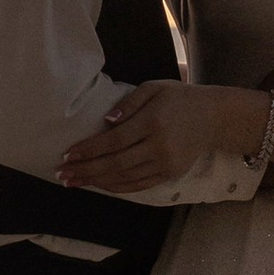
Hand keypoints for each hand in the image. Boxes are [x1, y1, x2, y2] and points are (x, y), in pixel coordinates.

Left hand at [59, 83, 254, 195]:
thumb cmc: (178, 98)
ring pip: (124, 178)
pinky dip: (116, 187)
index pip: (113, 141)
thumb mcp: (154, 88)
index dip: (88, 150)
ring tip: (74, 182)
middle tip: (61, 175)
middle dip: (85, 170)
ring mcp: (165, 164)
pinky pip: (138, 185)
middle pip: (115, 164)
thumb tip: (106, 121)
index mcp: (152, 122)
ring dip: (96, 182)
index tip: (67, 155)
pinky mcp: (169, 175)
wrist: (212, 118)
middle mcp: (159, 147)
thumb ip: (128, 103)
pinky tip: (99, 185)